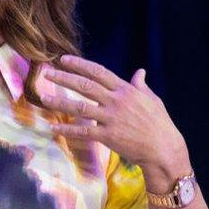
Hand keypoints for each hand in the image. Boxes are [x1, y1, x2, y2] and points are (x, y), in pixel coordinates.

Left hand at [40, 55, 189, 179]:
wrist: (164, 148)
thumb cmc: (159, 123)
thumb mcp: (152, 99)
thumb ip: (140, 85)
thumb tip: (139, 71)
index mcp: (125, 90)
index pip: (98, 72)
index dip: (79, 64)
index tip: (63, 59)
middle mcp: (116, 101)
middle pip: (85, 86)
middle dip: (64, 78)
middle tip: (46, 73)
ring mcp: (111, 119)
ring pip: (80, 108)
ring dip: (59, 103)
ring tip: (43, 97)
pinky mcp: (108, 136)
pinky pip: (84, 132)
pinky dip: (67, 131)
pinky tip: (53, 128)